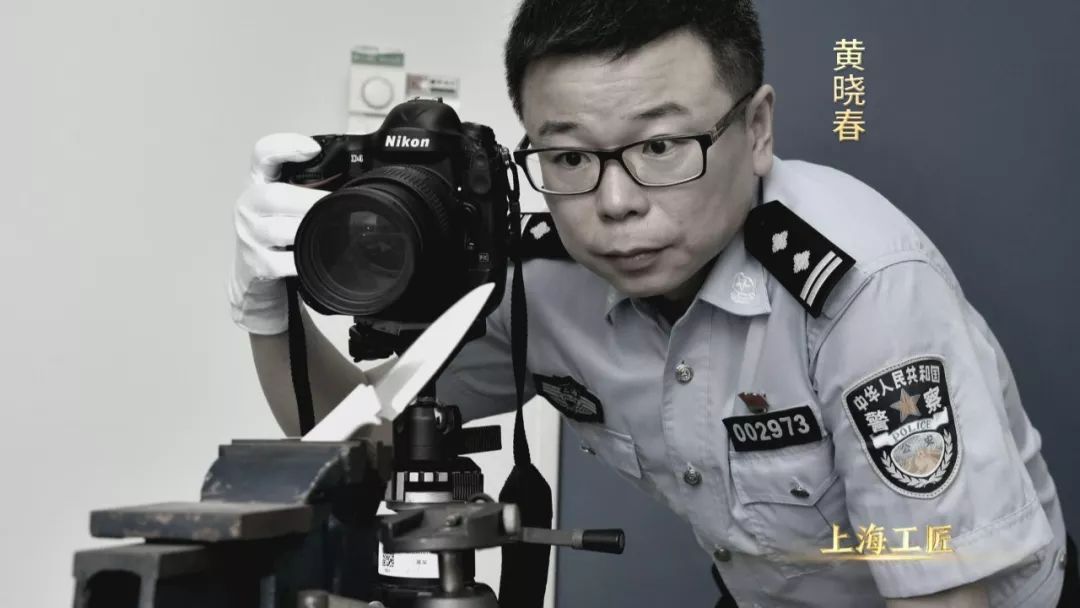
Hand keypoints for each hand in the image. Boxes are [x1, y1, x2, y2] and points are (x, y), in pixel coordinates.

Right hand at [228, 133, 328, 333]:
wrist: (253, 273)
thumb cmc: (279, 230)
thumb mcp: (287, 202)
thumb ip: (310, 187)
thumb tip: (360, 180)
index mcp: (258, 181)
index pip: (263, 153)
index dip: (285, 146)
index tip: (312, 149)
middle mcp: (248, 204)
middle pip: (276, 196)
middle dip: (312, 202)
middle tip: (340, 206)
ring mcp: (249, 235)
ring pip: (281, 231)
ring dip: (311, 231)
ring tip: (334, 231)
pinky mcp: (256, 264)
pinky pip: (286, 263)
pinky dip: (306, 261)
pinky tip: (320, 259)